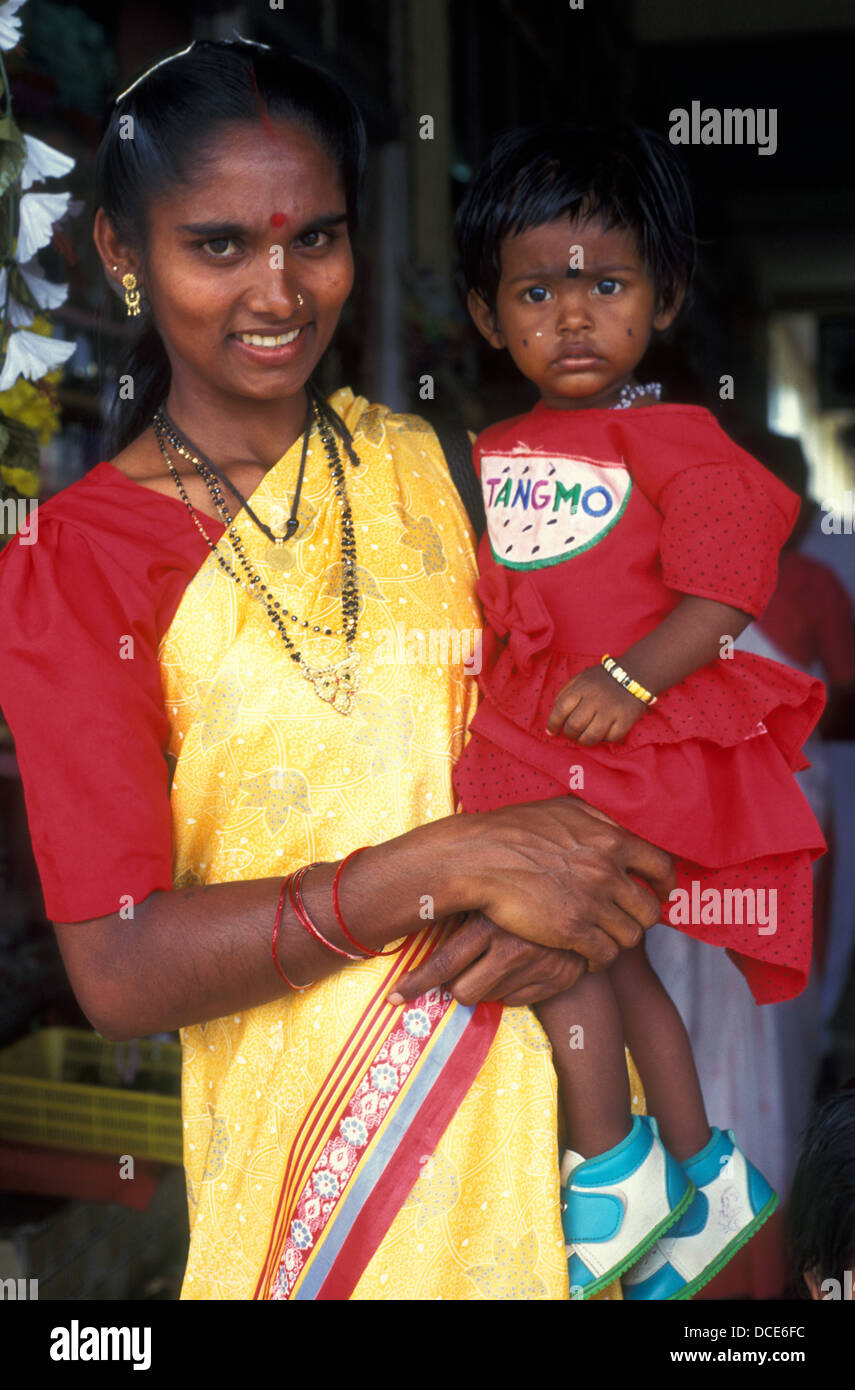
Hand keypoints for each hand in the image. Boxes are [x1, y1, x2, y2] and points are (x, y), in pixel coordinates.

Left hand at [389, 911, 586, 1006]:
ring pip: (486, 998)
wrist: (581, 898)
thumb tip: (406, 915)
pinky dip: (508, 989)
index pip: (443, 964)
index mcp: (489, 922)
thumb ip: (457, 907)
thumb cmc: (520, 890)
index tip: (394, 997)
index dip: (414, 983)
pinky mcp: (555, 981)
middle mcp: (513, 946)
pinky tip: (517, 967)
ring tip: (493, 962)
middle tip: (455, 975)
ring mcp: (536, 966)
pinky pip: (513, 1001)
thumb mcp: (486, 894)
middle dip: (453, 988)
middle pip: (462, 992)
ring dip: (482, 986)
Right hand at [454, 795, 673, 962]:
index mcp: (610, 839)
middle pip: (650, 909)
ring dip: (619, 940)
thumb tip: (618, 827)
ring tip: (603, 938)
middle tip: (626, 920)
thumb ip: (598, 819)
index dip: (664, 884)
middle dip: (640, 918)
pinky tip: (587, 956)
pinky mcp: (572, 931)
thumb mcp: (563, 808)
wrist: (478, 857)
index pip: (661, 866)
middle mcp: (607, 871)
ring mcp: (591, 902)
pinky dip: (600, 960)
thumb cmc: (514, 829)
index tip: (659, 892)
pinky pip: (605, 955)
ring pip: (630, 936)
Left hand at [547, 664, 646, 744]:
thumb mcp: (579, 680)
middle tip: (571, 733)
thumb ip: (563, 695)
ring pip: (590, 737)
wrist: (633, 674)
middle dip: (569, 734)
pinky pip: (610, 739)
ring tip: (583, 737)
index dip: (552, 724)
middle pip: (574, 726)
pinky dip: (603, 739)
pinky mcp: (625, 720)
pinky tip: (602, 732)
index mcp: (581, 689)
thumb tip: (553, 720)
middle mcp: (595, 700)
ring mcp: (611, 711)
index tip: (551, 730)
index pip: (560, 710)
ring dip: (583, 741)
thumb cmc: (600, 680)